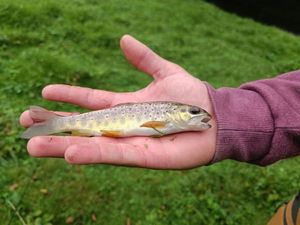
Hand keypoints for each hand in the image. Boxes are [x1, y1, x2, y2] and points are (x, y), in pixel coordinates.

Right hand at [19, 35, 216, 168]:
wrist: (216, 118)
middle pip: (83, 126)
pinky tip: (69, 152)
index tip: (44, 91)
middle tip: (26, 122)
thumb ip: (144, 58)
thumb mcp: (165, 71)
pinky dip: (91, 155)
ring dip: (62, 145)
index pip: (90, 101)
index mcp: (126, 106)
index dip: (68, 96)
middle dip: (55, 124)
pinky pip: (113, 155)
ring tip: (34, 146)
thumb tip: (123, 39)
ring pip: (91, 144)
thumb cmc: (193, 97)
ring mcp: (130, 142)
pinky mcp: (142, 156)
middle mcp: (123, 125)